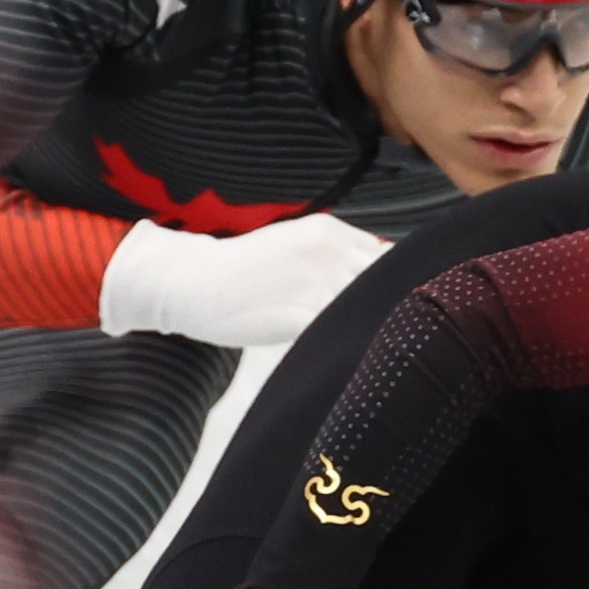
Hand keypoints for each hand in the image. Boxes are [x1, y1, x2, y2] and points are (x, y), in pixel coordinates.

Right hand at [90, 208, 391, 351]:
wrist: (194, 282)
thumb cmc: (243, 272)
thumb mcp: (294, 246)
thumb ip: (333, 258)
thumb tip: (371, 281)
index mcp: (330, 231)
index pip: (389, 257)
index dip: (395, 285)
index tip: (391, 306)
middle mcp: (331, 251)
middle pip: (389, 282)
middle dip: (391, 306)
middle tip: (387, 331)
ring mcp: (319, 282)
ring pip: (371, 308)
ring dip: (373, 327)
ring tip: (368, 348)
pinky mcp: (304, 314)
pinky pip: (343, 333)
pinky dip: (351, 345)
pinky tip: (347, 357)